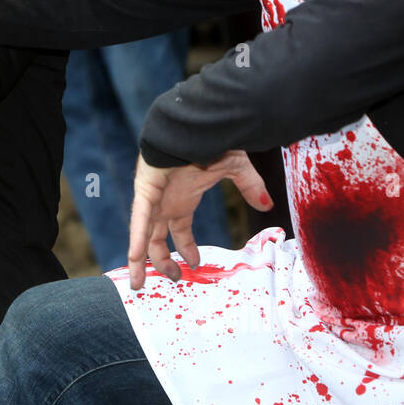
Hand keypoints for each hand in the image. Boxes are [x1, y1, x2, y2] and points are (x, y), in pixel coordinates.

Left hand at [126, 150, 271, 289]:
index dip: (186, 250)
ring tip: (137, 286)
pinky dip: (137, 240)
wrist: (194, 119)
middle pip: (157, 240)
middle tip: (174, 280)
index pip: (179, 232)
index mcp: (181, 200)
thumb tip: (268, 204)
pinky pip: (139, 220)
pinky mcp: (145, 190)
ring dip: (139, 262)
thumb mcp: (234, 167)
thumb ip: (249, 186)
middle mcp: (164, 203)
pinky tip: (135, 259)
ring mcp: (153, 198)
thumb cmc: (209, 138)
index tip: (195, 264)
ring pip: (141, 237)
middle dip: (164, 262)